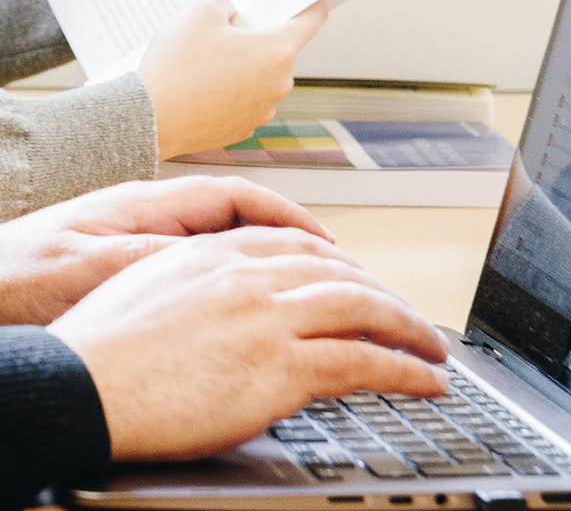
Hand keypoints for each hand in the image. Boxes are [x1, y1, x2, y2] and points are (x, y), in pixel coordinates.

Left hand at [0, 175, 333, 325]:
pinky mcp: (137, 273)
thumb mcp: (86, 268)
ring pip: (225, 245)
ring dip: (266, 260)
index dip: (287, 213)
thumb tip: (214, 258)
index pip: (237, 195)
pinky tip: (247, 308)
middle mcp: (154, 220)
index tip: (320, 238)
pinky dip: (236, 283)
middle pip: (240, 218)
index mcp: (148, 207)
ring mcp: (147, 245)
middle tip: (326, 266)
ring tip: (301, 286)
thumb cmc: (15, 278)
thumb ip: (151, 259)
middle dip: (287, 236)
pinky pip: (203, 271)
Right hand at [49, 228, 448, 461]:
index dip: (345, 263)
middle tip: (410, 317)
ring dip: (410, 329)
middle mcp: (255, 274)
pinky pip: (361, 361)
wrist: (76, 385)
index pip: (304, 246)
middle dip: (386, 295)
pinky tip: (424, 380)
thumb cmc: (101, 346)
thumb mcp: (155, 286)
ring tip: (434, 349)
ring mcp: (271, 316)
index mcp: (224, 252)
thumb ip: (207, 283)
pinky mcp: (280, 366)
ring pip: (364, 309)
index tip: (365, 278)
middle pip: (344, 273)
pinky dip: (403, 370)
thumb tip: (234, 299)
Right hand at [138, 0, 327, 159]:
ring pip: (260, 78)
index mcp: (277, 51)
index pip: (312, 21)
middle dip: (257, 39)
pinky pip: (243, 102)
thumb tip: (231, 14)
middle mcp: (279, 84)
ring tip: (204, 65)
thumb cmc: (177, 65)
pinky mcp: (243, 129)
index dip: (313, 5)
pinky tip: (200, 88)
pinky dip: (229, 93)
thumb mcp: (199, 12)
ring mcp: (263, 110)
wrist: (149, 119)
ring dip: (242, 68)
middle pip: (279, 51)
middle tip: (225, 33)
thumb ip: (224, 2)